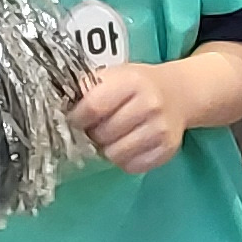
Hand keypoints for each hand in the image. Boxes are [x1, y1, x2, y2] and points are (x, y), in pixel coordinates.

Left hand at [73, 62, 187, 173]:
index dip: (78, 118)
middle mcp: (149, 104)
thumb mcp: (115, 75)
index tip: (75, 120)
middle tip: (96, 128)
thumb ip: (90, 89)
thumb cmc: (138, 84)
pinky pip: (133, 166)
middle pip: (103, 134)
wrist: (180, 92)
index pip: (93, 107)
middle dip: (93, 135)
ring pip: (116, 154)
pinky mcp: (167, 149)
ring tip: (112, 138)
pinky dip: (125, 160)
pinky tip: (128, 146)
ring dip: (108, 149)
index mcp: (132, 81)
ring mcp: (160, 129)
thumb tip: (61, 112)